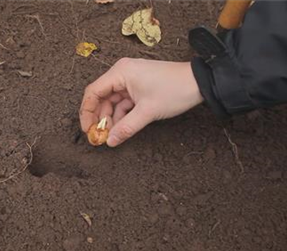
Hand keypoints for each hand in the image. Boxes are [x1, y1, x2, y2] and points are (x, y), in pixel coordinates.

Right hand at [79, 58, 203, 146]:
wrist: (199, 82)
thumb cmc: (174, 90)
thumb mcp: (148, 112)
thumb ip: (126, 128)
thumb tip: (110, 141)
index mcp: (120, 72)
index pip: (93, 92)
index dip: (87, 112)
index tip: (87, 129)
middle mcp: (122, 73)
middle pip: (101, 97)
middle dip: (99, 118)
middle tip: (98, 136)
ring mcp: (130, 80)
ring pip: (112, 102)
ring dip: (111, 118)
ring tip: (111, 135)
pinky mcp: (138, 87)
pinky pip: (123, 102)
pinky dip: (121, 115)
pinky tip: (121, 128)